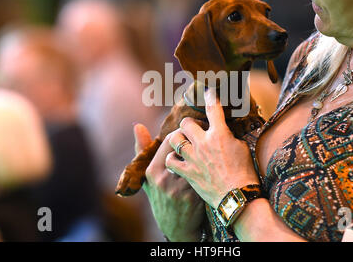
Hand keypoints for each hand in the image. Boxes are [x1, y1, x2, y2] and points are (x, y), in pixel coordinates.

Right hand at [135, 124, 204, 241]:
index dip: (181, 133)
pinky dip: (211, 167)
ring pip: (197, 160)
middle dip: (195, 140)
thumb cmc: (161, 196)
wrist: (175, 227)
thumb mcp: (148, 176)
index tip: (189, 133)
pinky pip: (206, 174)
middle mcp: (165, 179)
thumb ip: (143, 150)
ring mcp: (180, 188)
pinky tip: (215, 164)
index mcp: (153, 170)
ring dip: (205, 153)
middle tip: (203, 136)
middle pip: (184, 148)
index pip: (169, 140)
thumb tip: (137, 125)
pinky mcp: (195, 196)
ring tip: (211, 148)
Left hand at [165, 88, 259, 208]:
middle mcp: (204, 143)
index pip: (213, 109)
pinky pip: (170, 161)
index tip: (207, 91)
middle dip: (189, 124)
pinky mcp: (188, 172)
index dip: (210, 97)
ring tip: (181, 142)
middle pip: (186, 122)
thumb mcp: (242, 148)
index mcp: (220, 134)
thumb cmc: (245, 173)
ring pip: (174, 139)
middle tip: (192, 129)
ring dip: (177, 139)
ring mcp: (193, 158)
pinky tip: (176, 160)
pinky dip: (171, 159)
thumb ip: (229, 136)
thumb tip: (223, 131)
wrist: (238, 196)